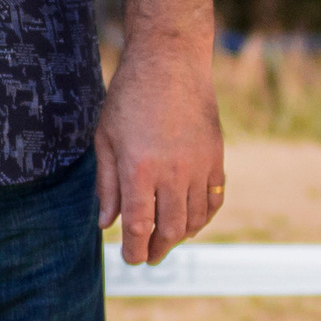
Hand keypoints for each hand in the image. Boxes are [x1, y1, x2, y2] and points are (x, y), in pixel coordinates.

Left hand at [94, 39, 224, 267]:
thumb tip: (106, 224)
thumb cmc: (130, 96)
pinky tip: (191, 220)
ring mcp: (198, 166)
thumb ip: (106, 184)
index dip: (134, 250)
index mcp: (138, 170)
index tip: (130, 258)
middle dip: (157, 250)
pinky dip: (203, 217)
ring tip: (167, 239)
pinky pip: (214, 199)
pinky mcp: (216, 157)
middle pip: (169, 230)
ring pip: (194, 219)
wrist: (171, 62)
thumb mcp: (105, 138)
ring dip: (180, 236)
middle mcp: (172, 173)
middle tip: (148, 257)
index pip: (138, 227)